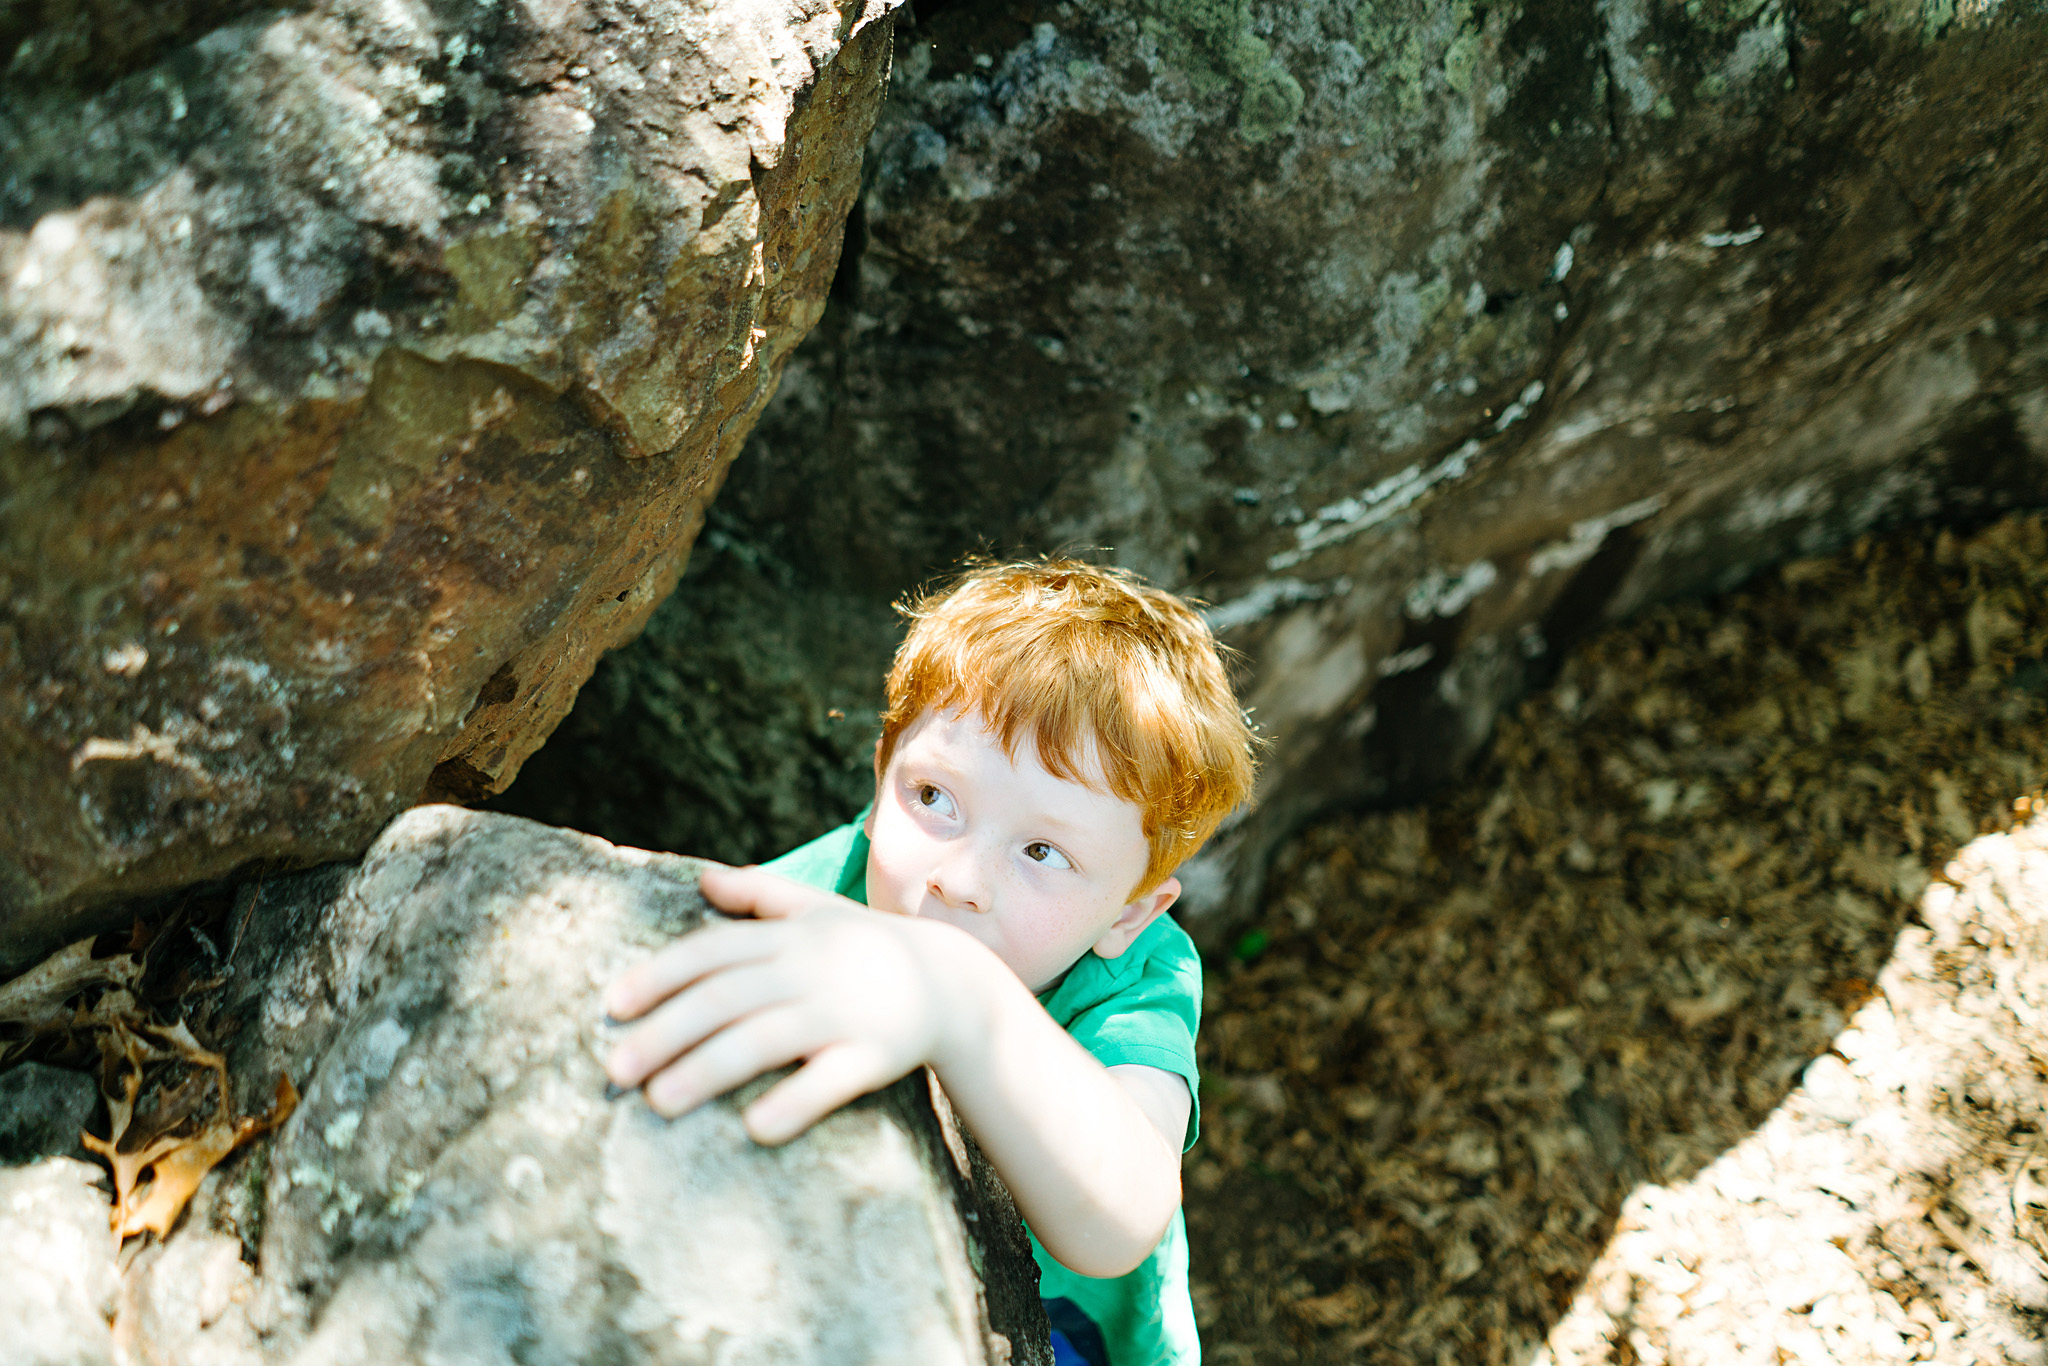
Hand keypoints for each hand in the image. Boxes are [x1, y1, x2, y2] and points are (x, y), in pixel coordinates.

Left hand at [602, 864, 962, 1143]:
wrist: (954, 983)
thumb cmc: (868, 947)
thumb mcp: (818, 911)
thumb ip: (759, 893)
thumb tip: (701, 878)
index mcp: (790, 937)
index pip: (713, 951)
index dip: (661, 975)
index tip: (612, 1004)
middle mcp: (811, 971)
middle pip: (727, 998)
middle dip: (667, 1031)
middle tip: (615, 1068)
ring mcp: (844, 1013)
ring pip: (766, 1039)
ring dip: (709, 1069)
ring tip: (659, 1101)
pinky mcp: (875, 1056)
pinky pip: (830, 1081)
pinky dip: (794, 1102)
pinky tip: (755, 1129)